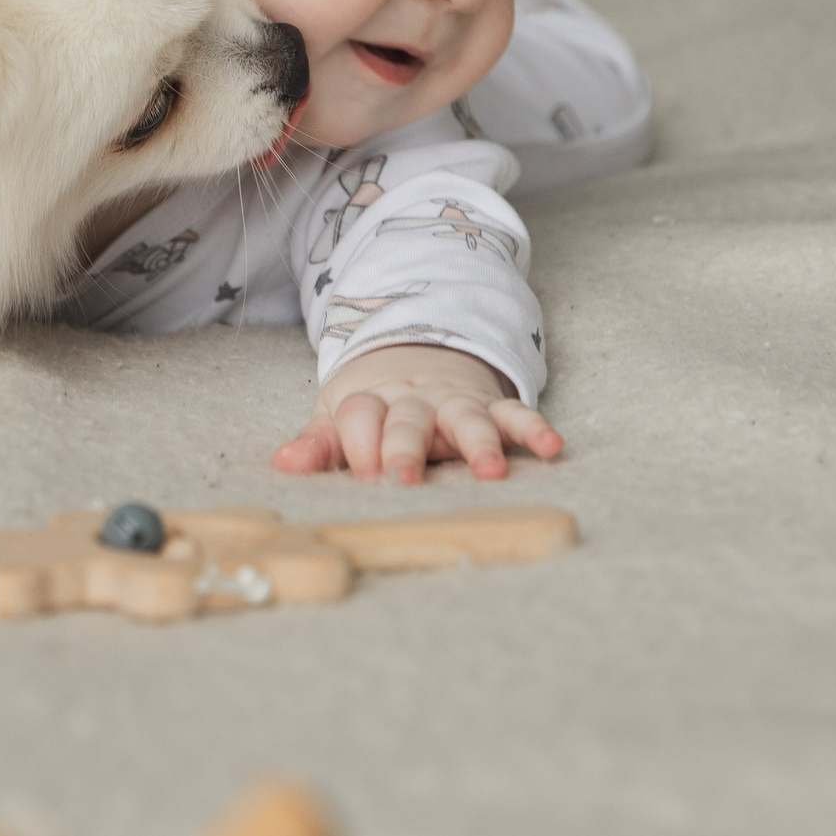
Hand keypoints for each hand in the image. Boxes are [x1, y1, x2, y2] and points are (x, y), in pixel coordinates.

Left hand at [271, 344, 560, 483]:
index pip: (358, 417)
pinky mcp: (489, 406)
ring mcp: (453, 403)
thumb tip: (282, 463)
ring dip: (478, 444)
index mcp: (368, 402)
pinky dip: (533, 429)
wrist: (416, 353)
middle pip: (407, 421)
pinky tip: (552, 447)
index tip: (360, 477)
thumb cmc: (373, 404)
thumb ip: (318, 444)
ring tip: (491, 473)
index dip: (357, 445)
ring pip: (465, 420)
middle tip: (403, 482)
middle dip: (405, 450)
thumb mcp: (337, 417)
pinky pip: (514, 415)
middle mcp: (412, 402)